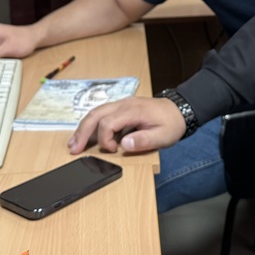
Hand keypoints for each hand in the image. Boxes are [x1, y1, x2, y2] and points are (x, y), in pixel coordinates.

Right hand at [68, 96, 186, 153]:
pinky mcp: (122, 108)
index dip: (105, 139)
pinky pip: (102, 113)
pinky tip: (86, 134)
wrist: (180, 109)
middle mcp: (124, 104)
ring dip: (83, 127)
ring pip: (96, 112)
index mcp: (133, 110)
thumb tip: (123, 144)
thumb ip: (143, 141)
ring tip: (74, 143)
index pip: (108, 123)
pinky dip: (91, 124)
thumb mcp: (163, 136)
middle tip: (73, 148)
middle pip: (96, 114)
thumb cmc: (172, 123)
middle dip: (82, 132)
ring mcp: (122, 104)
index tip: (113, 151)